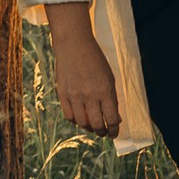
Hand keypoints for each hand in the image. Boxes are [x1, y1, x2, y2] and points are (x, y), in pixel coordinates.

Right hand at [46, 4, 121, 137]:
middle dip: (102, 131)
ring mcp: (75, 96)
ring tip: (92, 126)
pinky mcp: (63, 94)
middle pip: (97, 124)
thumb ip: (112, 98)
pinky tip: (79, 118)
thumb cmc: (95, 60)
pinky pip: (69, 116)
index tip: (114, 133)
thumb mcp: (109, 77)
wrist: (74, 44)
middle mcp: (90, 95)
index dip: (114, 130)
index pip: (111, 119)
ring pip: (82, 123)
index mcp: (106, 91)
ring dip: (89, 128)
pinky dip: (75, 120)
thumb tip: (114, 118)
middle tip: (103, 132)